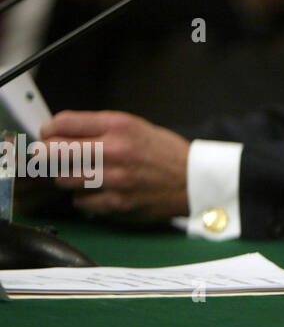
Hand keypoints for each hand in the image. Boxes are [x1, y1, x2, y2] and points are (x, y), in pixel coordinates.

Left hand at [39, 111, 190, 221]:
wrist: (194, 180)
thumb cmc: (166, 153)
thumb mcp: (137, 126)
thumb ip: (100, 128)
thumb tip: (62, 133)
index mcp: (118, 126)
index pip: (62, 123)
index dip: (48, 129)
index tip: (48, 135)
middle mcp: (113, 150)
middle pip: (52, 152)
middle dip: (46, 154)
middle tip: (50, 156)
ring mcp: (113, 179)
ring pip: (62, 178)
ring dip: (68, 176)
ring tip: (84, 174)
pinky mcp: (115, 203)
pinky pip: (79, 201)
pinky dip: (85, 197)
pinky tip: (100, 191)